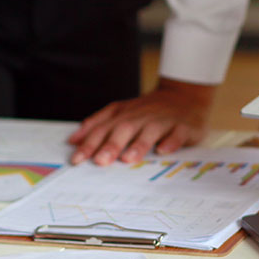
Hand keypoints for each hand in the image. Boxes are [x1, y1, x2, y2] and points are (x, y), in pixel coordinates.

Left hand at [68, 78, 211, 164]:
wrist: (185, 96)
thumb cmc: (148, 111)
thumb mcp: (121, 113)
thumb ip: (97, 125)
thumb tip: (73, 140)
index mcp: (124, 114)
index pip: (103, 128)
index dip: (89, 143)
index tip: (76, 159)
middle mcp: (141, 115)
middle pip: (124, 128)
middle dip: (111, 144)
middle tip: (99, 161)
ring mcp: (163, 120)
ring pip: (150, 130)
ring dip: (138, 144)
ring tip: (127, 159)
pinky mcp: (183, 126)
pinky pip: (177, 133)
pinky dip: (171, 141)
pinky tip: (163, 151)